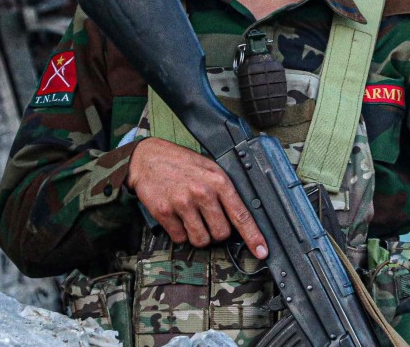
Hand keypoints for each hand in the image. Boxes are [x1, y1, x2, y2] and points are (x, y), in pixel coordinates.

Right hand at [127, 137, 267, 258]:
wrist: (148, 158)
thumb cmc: (182, 164)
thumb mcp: (210, 169)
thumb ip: (224, 191)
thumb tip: (238, 219)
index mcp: (219, 181)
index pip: (241, 215)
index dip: (253, 236)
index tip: (262, 251)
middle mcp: (203, 193)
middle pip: (221, 234)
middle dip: (216, 232)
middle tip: (207, 218)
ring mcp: (183, 203)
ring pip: (200, 240)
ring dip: (198, 235)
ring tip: (191, 217)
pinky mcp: (164, 212)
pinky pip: (179, 238)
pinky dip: (179, 233)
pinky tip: (177, 216)